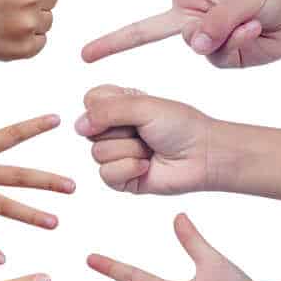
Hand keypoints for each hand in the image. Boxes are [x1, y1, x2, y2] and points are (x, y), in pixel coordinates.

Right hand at [75, 85, 211, 194]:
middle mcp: (114, 130)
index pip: (90, 101)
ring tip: (149, 150)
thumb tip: (78, 126)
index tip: (131, 108)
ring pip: (97, 154)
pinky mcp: (121, 179)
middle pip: (89, 130)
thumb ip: (107, 110)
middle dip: (120, 131)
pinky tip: (147, 166)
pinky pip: (106, 175)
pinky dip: (129, 168)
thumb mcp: (143, 106)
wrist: (203, 155)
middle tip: (145, 132)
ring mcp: (116, 155)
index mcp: (118, 106)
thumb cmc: (180, 126)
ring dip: (129, 151)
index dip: (104, 106)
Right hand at [81, 0, 280, 67]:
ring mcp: (202, 39)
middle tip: (85, 54)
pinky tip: (254, 34)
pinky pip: (216, 57)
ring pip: (193, 45)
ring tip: (253, 22)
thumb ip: (219, 19)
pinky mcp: (217, 58)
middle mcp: (190, 15)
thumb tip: (191, 44)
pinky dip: (237, 45)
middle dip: (114, 41)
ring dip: (225, 34)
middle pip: (144, 29)